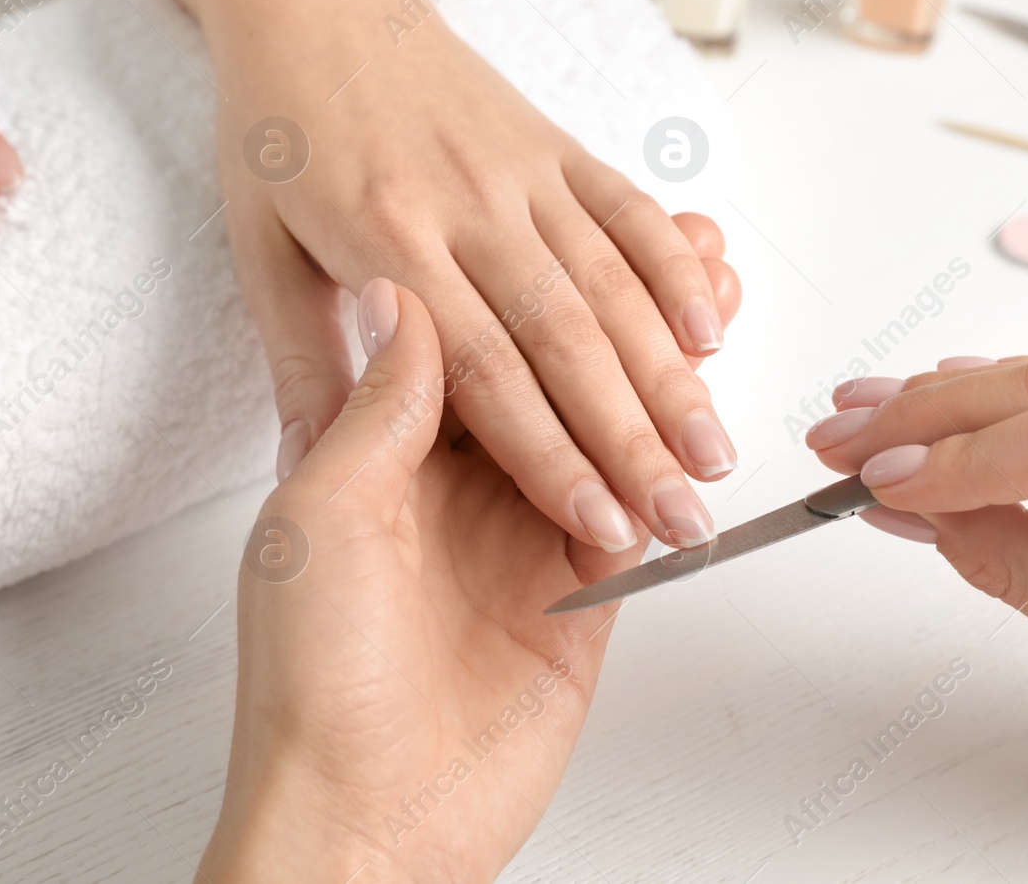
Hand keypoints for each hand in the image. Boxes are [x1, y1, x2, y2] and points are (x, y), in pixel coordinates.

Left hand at [202, 268, 739, 881]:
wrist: (360, 822)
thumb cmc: (308, 678)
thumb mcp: (320, 521)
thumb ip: (378, 409)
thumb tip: (404, 299)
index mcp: (377, 448)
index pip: (467, 331)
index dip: (521, 271)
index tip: (563, 204)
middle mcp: (455, 479)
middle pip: (550, 362)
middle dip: (620, 301)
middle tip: (689, 234)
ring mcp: (521, 530)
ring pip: (605, 418)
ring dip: (661, 357)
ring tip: (719, 286)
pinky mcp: (579, 594)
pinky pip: (636, 506)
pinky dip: (673, 450)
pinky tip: (709, 391)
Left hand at [214, 0, 736, 556]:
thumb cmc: (279, 136)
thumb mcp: (257, 254)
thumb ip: (303, 363)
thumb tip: (312, 465)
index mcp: (385, 245)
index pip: (482, 372)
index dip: (548, 455)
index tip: (599, 527)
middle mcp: (466, 209)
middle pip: (565, 341)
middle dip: (633, 441)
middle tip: (685, 520)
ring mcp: (521, 172)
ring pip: (612, 285)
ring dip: (672, 376)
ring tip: (716, 455)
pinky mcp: (556, 145)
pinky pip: (630, 212)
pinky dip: (677, 270)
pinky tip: (713, 332)